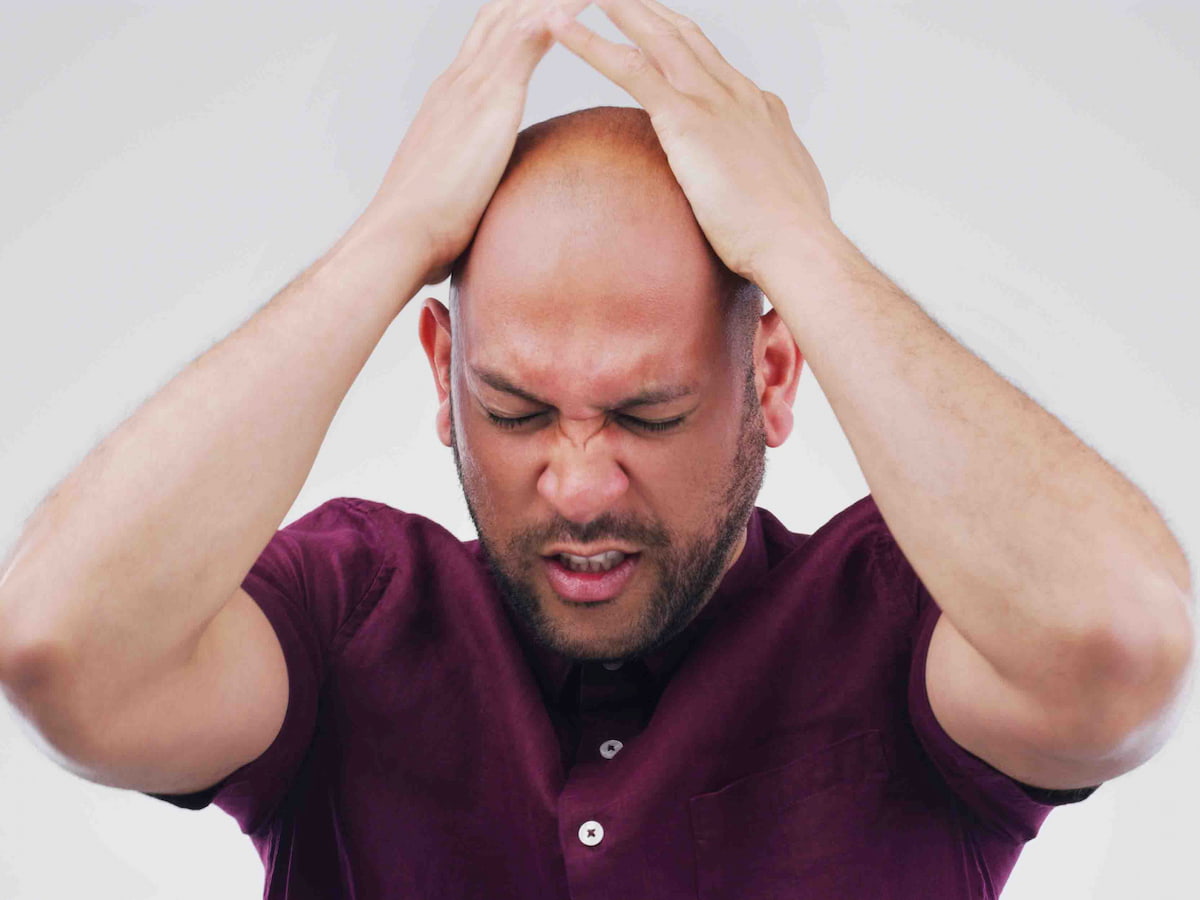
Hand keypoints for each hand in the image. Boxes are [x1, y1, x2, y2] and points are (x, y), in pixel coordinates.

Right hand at [360, 0, 590, 286]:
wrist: (400, 235)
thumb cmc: (423, 229)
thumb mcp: (452, 193)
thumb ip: (469, 183)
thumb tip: (479, 204)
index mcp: (449, 101)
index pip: (485, 42)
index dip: (514, 17)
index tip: (544, 5)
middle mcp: (457, 82)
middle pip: (499, 14)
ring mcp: (470, 86)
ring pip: (516, 15)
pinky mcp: (489, 99)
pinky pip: (527, 39)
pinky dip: (556, 14)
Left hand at [547, 0, 838, 283]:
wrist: (798, 245)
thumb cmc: (791, 239)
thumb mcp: (781, 202)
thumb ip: (762, 188)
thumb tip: (756, 202)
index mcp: (758, 109)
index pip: (713, 63)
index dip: (681, 41)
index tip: (658, 29)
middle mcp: (737, 93)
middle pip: (684, 34)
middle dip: (647, 10)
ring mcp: (713, 102)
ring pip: (656, 38)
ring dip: (619, 9)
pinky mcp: (688, 120)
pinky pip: (629, 70)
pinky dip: (590, 45)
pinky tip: (559, 29)